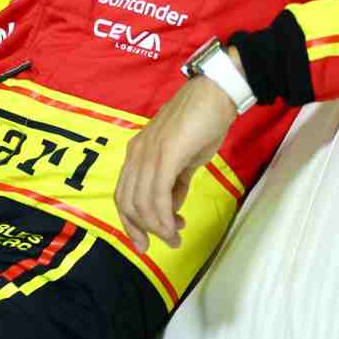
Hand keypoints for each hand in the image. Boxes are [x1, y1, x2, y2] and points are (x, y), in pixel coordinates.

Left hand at [115, 53, 241, 252]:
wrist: (215, 95)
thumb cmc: (201, 125)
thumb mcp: (183, 159)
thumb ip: (174, 181)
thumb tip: (171, 206)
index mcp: (137, 153)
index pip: (123, 193)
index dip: (129, 221)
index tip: (143, 242)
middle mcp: (136, 153)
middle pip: (126, 201)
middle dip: (141, 229)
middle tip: (164, 243)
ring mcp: (149, 153)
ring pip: (141, 201)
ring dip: (157, 226)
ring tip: (175, 237)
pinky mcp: (166, 154)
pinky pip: (158, 193)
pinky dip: (163, 215)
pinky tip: (174, 225)